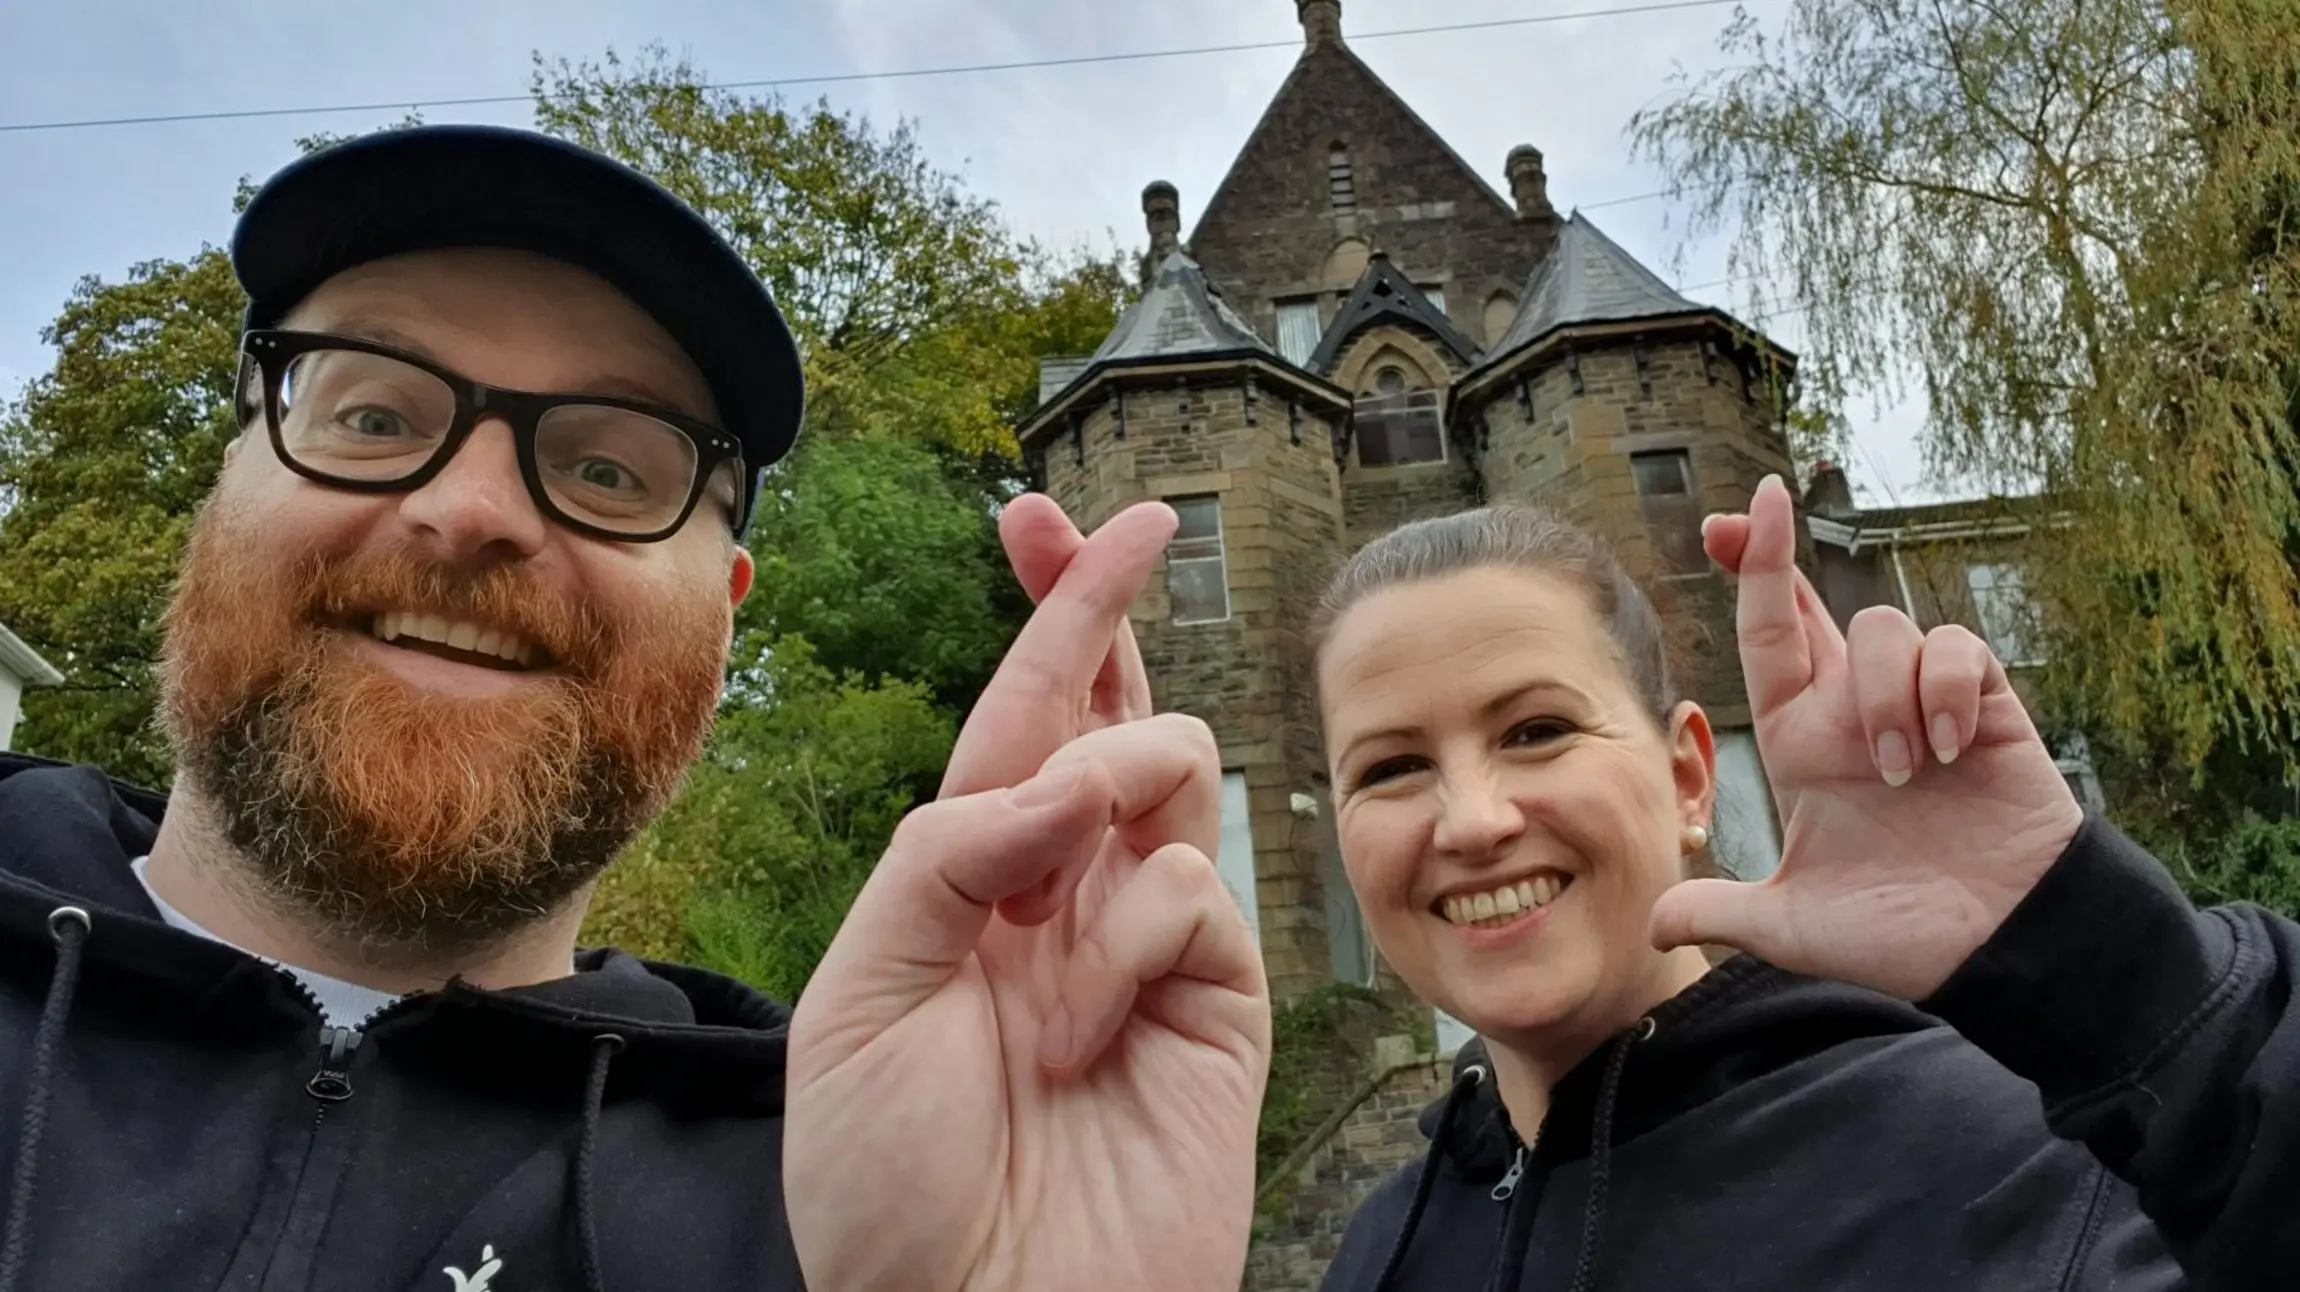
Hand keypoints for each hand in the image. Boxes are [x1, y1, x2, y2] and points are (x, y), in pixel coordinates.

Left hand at [785, 497, 1271, 1291]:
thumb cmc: (890, 1187)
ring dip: (1109, 786)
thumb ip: (946, 855)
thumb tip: (1056, 772)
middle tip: (1127, 528)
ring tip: (1059, 898)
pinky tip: (1098, 1016)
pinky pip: (1192, 891)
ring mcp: (1143, 947)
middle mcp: (1058, 900)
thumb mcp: (860, 999)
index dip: (1035, 617)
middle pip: (1101, 715)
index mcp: (964, 891)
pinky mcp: (1218, 1002)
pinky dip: (1138, 928)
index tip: (1043, 513)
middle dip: (1102, 612)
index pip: (1007, 722)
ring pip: (1168, 772)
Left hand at [1648, 476, 2084, 999]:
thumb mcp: (1793, 926)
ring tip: (1899, 771)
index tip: (1722, 522)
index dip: (1747, 577)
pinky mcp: (1984, 707)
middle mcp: (1855, 711)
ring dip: (1881, 693)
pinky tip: (1947, 751)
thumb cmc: (1902, 935)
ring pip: (1883, 628)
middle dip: (1779, 549)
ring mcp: (1920, 704)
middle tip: (1765, 503)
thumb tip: (1648, 926)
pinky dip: (1942, 690)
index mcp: (1802, 743)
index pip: (1765, 642)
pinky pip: (1955, 649)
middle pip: (1815, 602)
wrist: (2001, 950)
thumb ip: (1722, 913)